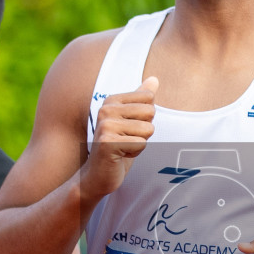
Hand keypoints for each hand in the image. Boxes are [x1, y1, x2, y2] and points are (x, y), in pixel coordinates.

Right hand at [84, 76, 157, 196]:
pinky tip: (120, 155)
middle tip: (127, 139)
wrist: (98, 175)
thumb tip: (155, 79)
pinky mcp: (108, 143)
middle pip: (150, 112)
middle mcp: (106, 110)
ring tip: (123, 147)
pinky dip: (135, 153)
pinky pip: (141, 144)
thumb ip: (141, 100)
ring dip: (140, 143)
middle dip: (145, 131)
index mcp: (112, 100)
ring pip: (147, 129)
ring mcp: (106, 126)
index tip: (129, 128)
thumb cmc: (117, 147)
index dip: (145, 117)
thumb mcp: (131, 120)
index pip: (148, 98)